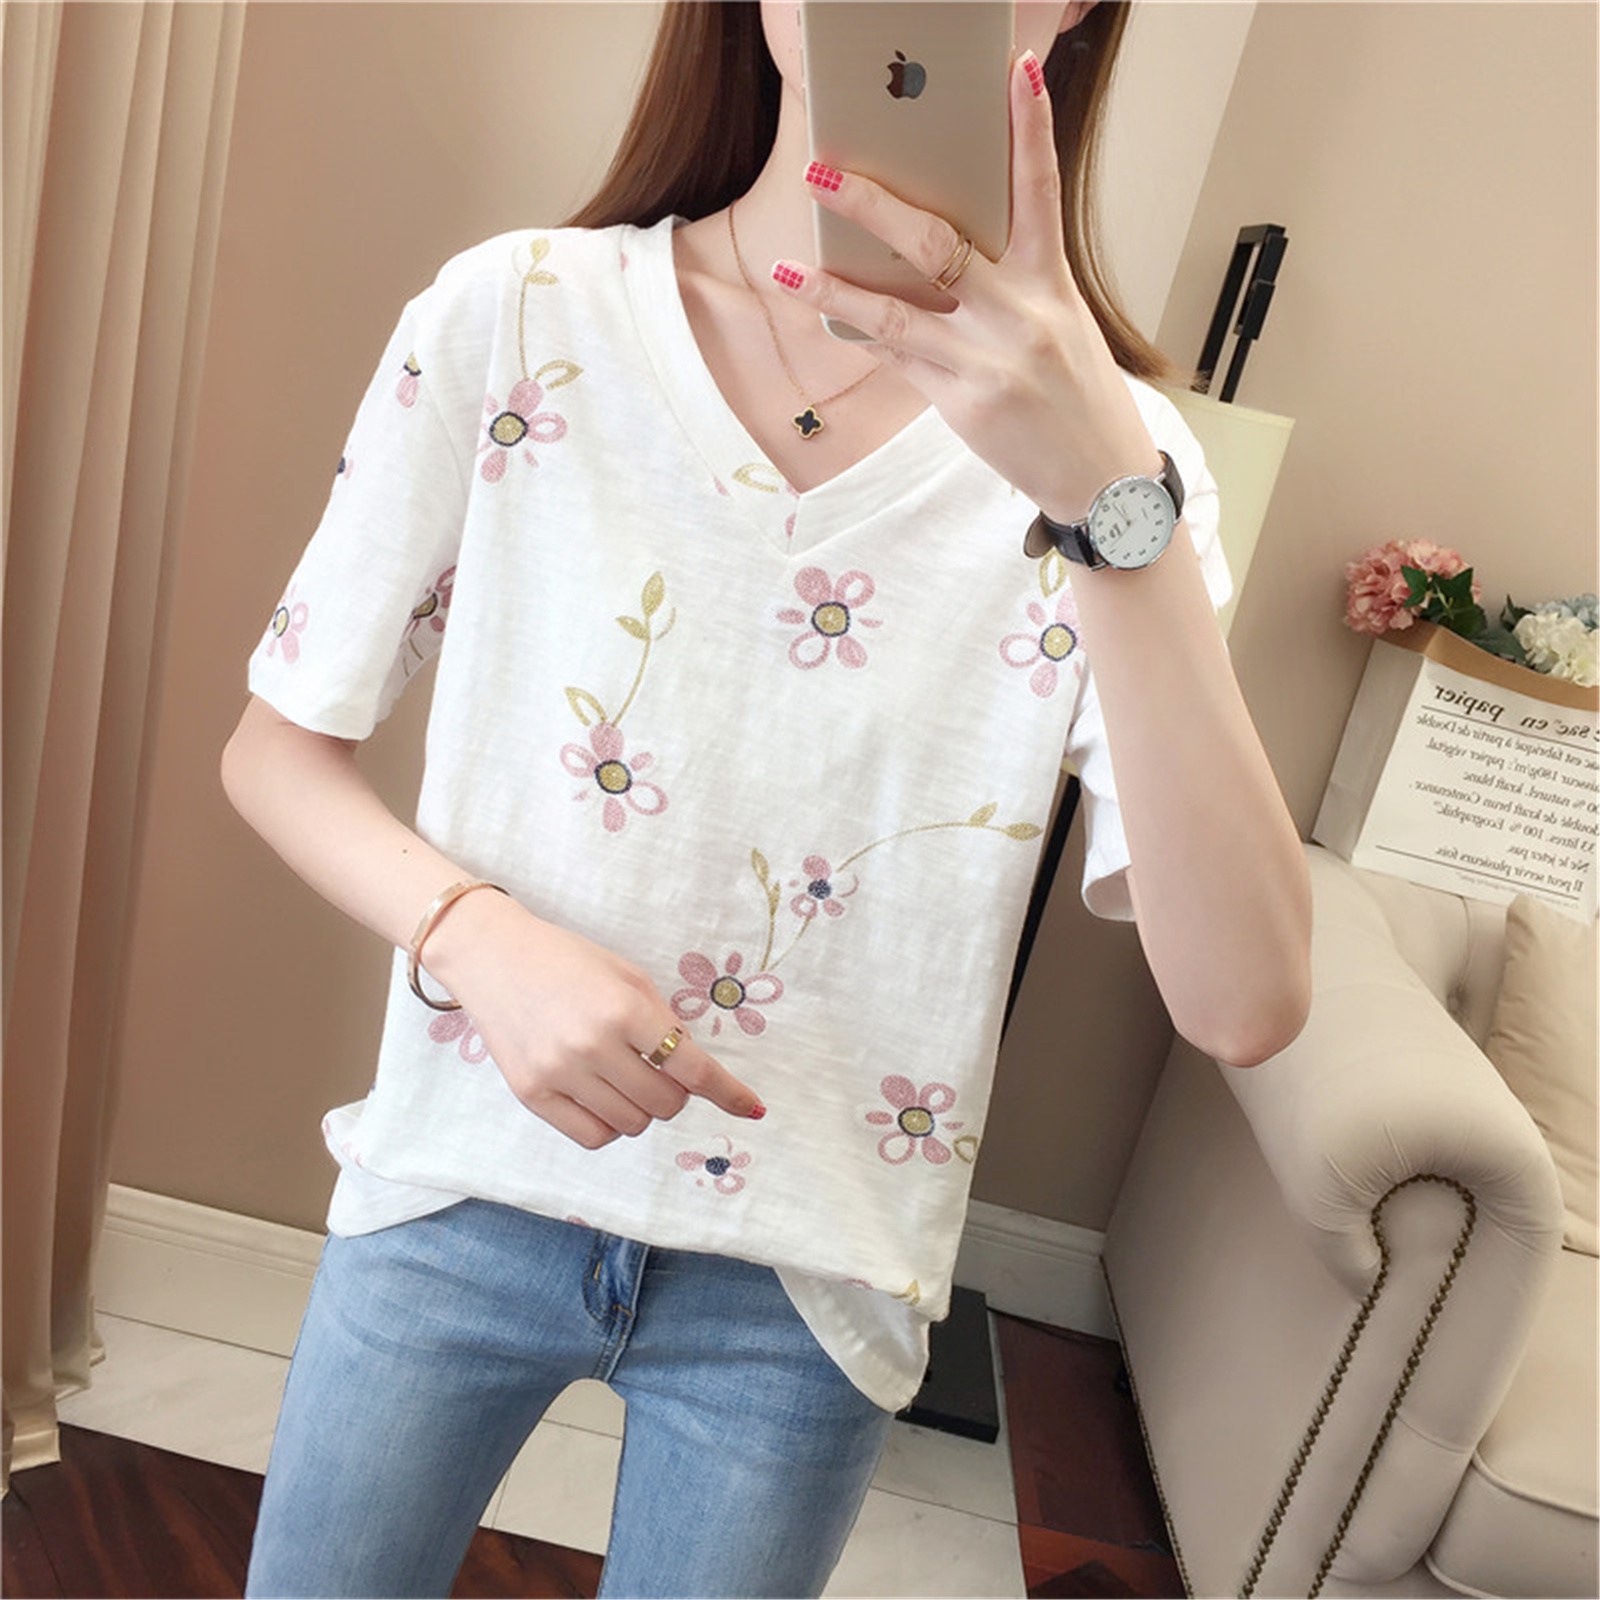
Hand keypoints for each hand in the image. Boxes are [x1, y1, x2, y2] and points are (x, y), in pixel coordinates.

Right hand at [425, 888, 764, 1148]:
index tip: (751, 1108)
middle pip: (666, 1104)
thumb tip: (693, 1069)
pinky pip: (594, 1136)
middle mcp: (592, 1046)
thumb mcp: (626, 976)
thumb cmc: (568, 960)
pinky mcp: (533, 1095)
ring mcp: (559, 1074)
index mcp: (624, 1009)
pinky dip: (610, 1123)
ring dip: (642, 1107)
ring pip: (633, 1125)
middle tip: (657, 1067)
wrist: (492, 957)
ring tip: (623, 1075)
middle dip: (674, 1091)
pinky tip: (602, 1096)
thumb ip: (662, 1021)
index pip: (692, 1068)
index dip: (727, 1092)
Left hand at [775, 49, 1160, 525]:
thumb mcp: (1059, 328)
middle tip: (823, 171)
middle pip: (937, 242)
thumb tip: (934, 260)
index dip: (1031, 128)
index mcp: (1052, 283)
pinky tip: (827, 320)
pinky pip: (899, 359)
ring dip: (833, 287)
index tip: (1018, 71)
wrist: (1104, 480)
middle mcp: (1020, 314)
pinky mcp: (963, 401)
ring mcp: (988, 360)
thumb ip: (1008, 290)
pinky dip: (863, 336)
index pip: (1041, 190)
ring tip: (789, 266)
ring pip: (895, 311)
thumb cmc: (1079, 397)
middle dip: (872, 205)